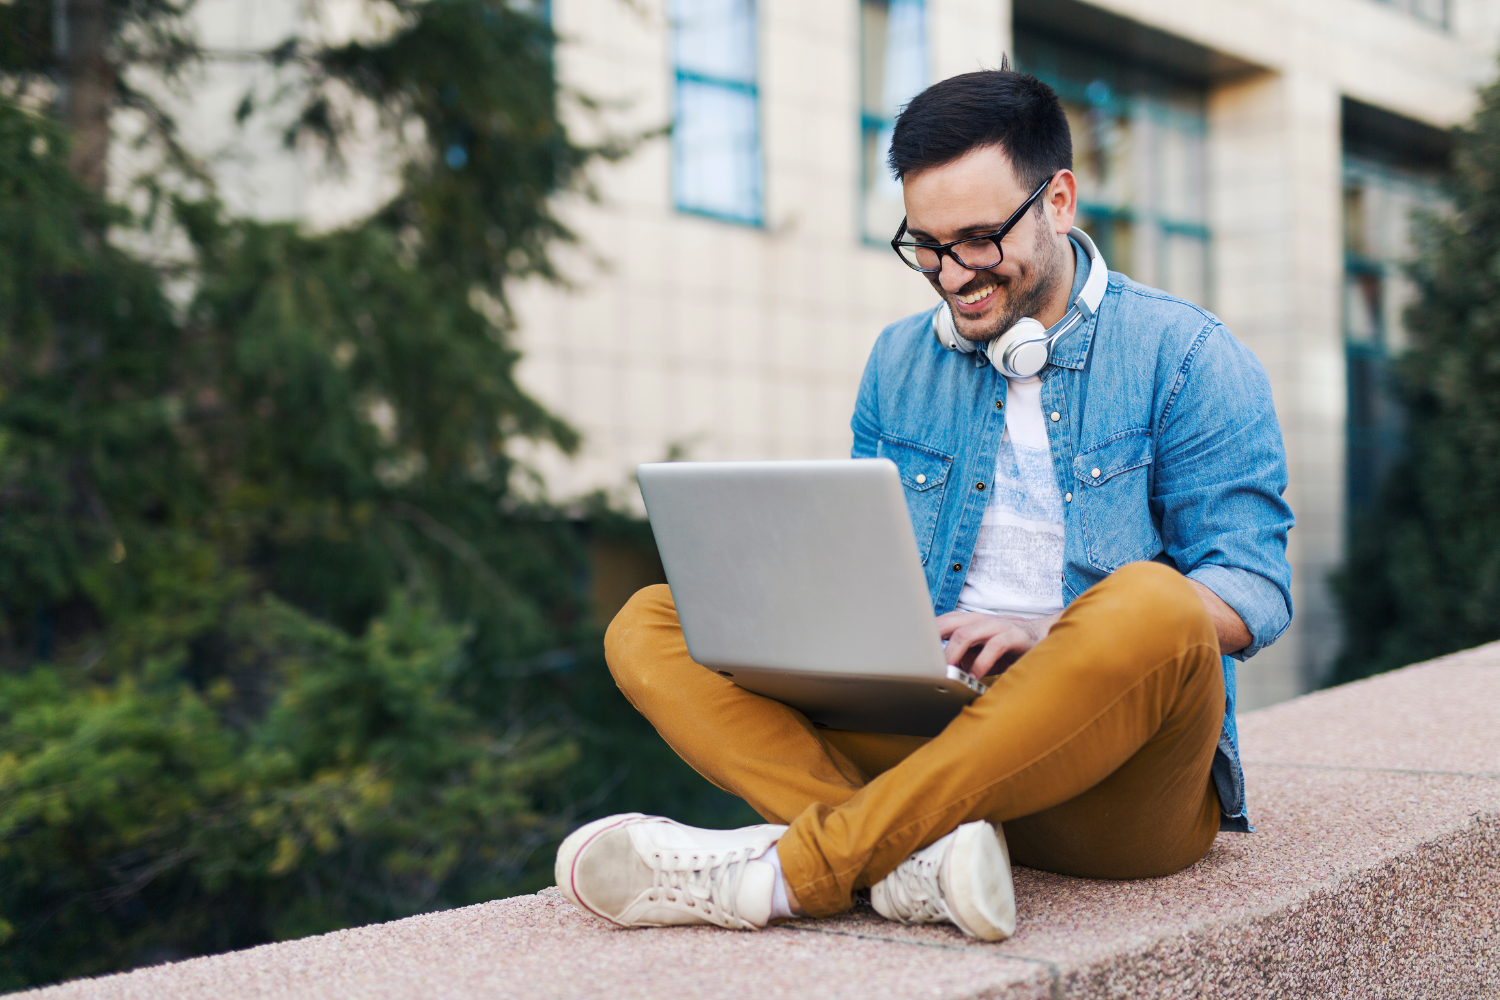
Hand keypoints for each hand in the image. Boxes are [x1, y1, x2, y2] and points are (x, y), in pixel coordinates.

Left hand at [936, 610, 1060, 678]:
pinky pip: (994, 646)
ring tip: (948, 672)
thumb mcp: (981, 652)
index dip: (925, 632)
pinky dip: (982, 662)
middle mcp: (982, 620)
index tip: (910, 648)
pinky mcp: (1016, 636)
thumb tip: (945, 670)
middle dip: (932, 641)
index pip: (942, 622)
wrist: (1047, 638)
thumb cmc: (1008, 648)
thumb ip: (963, 657)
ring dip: (953, 653)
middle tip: (924, 662)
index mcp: (970, 622)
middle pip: (949, 623)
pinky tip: (977, 676)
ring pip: (967, 632)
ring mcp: (998, 626)